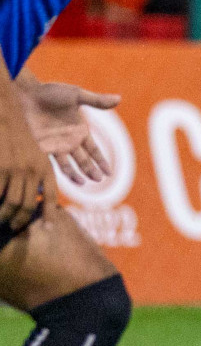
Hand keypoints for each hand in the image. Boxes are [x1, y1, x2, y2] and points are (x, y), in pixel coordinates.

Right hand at [0, 115, 56, 232]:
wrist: (5, 115)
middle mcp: (32, 171)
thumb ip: (36, 174)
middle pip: (28, 205)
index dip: (49, 215)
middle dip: (20, 220)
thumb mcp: (34, 154)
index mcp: (44, 167)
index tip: (48, 229)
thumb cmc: (17, 136)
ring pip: (12, 203)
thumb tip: (34, 195)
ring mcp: (15, 170)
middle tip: (13, 228)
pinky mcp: (0, 168)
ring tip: (0, 221)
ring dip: (5, 216)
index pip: (50, 197)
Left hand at [19, 82, 119, 184]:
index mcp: (81, 130)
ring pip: (69, 165)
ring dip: (76, 174)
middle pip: (84, 160)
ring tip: (84, 182)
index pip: (94, 151)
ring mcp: (56, 145)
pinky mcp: (42, 146)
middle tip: (99, 179)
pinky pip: (51, 162)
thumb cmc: (53, 92)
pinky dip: (59, 171)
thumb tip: (119, 99)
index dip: (102, 162)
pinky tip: (67, 177)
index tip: (110, 173)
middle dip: (92, 170)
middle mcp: (70, 140)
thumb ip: (96, 101)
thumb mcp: (77, 96)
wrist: (29, 94)